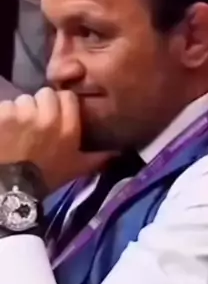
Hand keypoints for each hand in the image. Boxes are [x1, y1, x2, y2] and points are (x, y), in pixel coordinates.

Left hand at [0, 88, 114, 191]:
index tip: (58, 115)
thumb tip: (120, 152)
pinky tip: (5, 131)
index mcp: (68, 127)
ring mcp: (22, 114)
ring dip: (20, 111)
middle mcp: (48, 116)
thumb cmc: (47, 178)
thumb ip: (99, 158)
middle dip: (40, 105)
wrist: (12, 189)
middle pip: (44, 94)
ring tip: (18, 129)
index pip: (67, 97)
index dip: (61, 104)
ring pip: (22, 100)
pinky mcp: (2, 116)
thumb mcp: (77, 169)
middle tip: (36, 122)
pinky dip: (3, 116)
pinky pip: (4, 106)